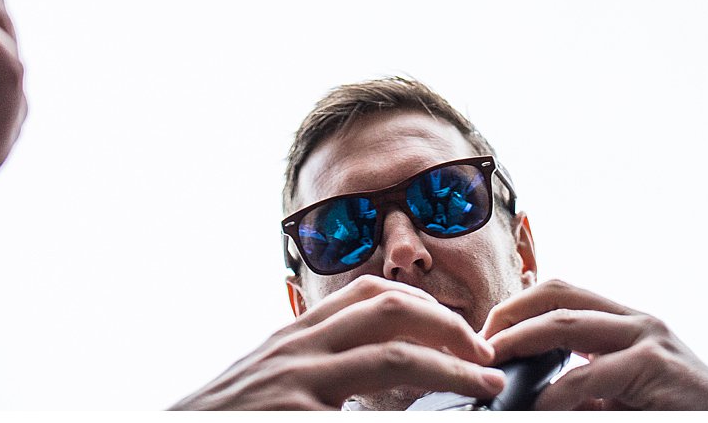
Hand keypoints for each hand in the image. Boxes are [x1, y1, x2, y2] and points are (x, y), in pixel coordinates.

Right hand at [172, 277, 505, 409]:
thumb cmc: (220, 421)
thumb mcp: (268, 390)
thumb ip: (316, 380)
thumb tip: (379, 392)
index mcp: (293, 340)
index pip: (370, 297)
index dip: (426, 308)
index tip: (464, 335)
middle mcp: (294, 350)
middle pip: (390, 309)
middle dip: (450, 328)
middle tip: (487, 359)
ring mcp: (292, 383)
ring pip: (391, 357)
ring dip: (450, 369)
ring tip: (484, 386)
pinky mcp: (289, 416)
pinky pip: (363, 412)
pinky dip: (403, 413)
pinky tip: (432, 419)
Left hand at [483, 279, 707, 410]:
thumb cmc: (680, 416)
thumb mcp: (627, 398)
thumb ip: (588, 390)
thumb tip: (534, 397)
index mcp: (627, 325)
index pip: (563, 294)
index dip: (519, 307)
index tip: (487, 334)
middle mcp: (638, 321)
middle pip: (558, 294)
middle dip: (510, 313)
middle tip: (478, 341)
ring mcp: (649, 339)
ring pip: (568, 322)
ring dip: (520, 339)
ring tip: (491, 359)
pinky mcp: (656, 365)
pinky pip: (592, 374)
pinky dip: (557, 392)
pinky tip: (537, 406)